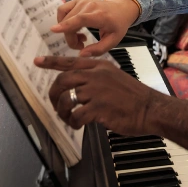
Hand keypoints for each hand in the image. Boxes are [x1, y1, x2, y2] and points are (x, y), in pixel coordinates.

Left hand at [33, 56, 161, 133]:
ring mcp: (97, 91)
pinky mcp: (98, 108)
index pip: (70, 61)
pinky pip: (76, 115)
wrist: (150, 108)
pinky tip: (79, 125)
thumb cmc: (134, 96)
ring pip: (67, 99)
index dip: (52, 61)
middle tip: (54, 103)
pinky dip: (74, 122)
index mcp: (100, 66)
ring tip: (69, 118)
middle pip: (63, 80)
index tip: (37, 61)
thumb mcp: (115, 77)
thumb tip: (78, 88)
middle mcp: (96, 75)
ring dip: (63, 112)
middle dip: (54, 93)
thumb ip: (97, 78)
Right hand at [51, 0, 139, 55]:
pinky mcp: (77, 0)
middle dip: (71, 38)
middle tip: (81, 45)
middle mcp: (90, 6)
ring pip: (64, 17)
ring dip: (67, 31)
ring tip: (79, 37)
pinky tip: (74, 27)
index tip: (54, 30)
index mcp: (100, 16)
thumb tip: (81, 54)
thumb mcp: (113, 41)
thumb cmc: (117, 26)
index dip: (67, 25)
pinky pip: (62, 10)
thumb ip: (98, 49)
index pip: (81, 19)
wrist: (121, 9)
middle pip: (70, 22)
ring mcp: (82, 1)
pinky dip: (64, 21)